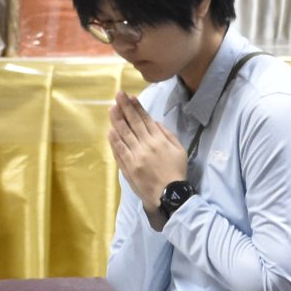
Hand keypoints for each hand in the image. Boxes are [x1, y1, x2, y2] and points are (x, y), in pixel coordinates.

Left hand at [110, 92, 187, 215]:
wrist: (169, 195)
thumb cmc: (176, 172)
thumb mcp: (180, 150)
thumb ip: (168, 135)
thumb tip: (155, 123)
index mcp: (159, 141)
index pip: (145, 120)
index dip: (136, 107)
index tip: (130, 97)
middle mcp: (145, 146)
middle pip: (133, 124)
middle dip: (125, 108)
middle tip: (118, 95)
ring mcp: (135, 157)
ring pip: (123, 135)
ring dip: (117, 120)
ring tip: (111, 109)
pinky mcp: (128, 167)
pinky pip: (119, 151)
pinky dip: (114, 140)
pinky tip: (110, 130)